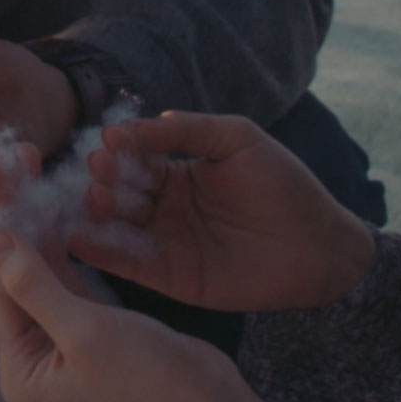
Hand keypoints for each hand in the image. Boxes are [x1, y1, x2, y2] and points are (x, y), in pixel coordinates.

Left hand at [0, 153, 235, 401]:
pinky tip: (52, 197)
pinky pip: (64, 273)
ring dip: (33, 218)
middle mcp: (31, 356)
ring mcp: (59, 339)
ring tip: (28, 163)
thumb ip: (34, 284)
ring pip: (37, 267)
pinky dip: (60, 238)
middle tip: (6, 155)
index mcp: (20, 368)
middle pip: (12, 271)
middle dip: (10, 213)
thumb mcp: (86, 331)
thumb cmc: (149, 379)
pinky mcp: (88, 325)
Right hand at [69, 111, 376, 313]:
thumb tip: (139, 125)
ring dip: (98, 212)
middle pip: (120, 189)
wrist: (319, 247)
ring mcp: (165, 242)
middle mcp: (164, 207)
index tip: (107, 139)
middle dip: (105, 178)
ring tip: (90, 200)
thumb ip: (191, 130)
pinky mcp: (169, 277)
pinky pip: (128, 263)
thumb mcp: (239, 140)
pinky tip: (81, 239)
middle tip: (96, 170)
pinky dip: (102, 253)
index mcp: (177, 171)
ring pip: (118, 224)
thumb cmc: (286, 186)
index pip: (136, 156)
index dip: (121, 147)